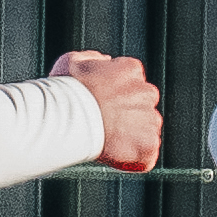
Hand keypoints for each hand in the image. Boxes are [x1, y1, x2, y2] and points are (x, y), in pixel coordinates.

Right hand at [54, 49, 161, 170]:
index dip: (115, 95)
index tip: (101, 104)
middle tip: (103, 125)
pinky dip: (134, 158)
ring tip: (106, 141)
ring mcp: (150, 120)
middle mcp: (146, 92)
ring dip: (130, 137)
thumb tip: (105, 61)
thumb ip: (93, 59)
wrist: (68, 119)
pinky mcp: (148, 145)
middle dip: (127, 115)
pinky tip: (114, 156)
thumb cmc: (66, 91)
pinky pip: (146, 154)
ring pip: (146, 130)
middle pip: (141, 105)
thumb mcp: (73, 61)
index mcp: (131, 70)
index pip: (131, 81)